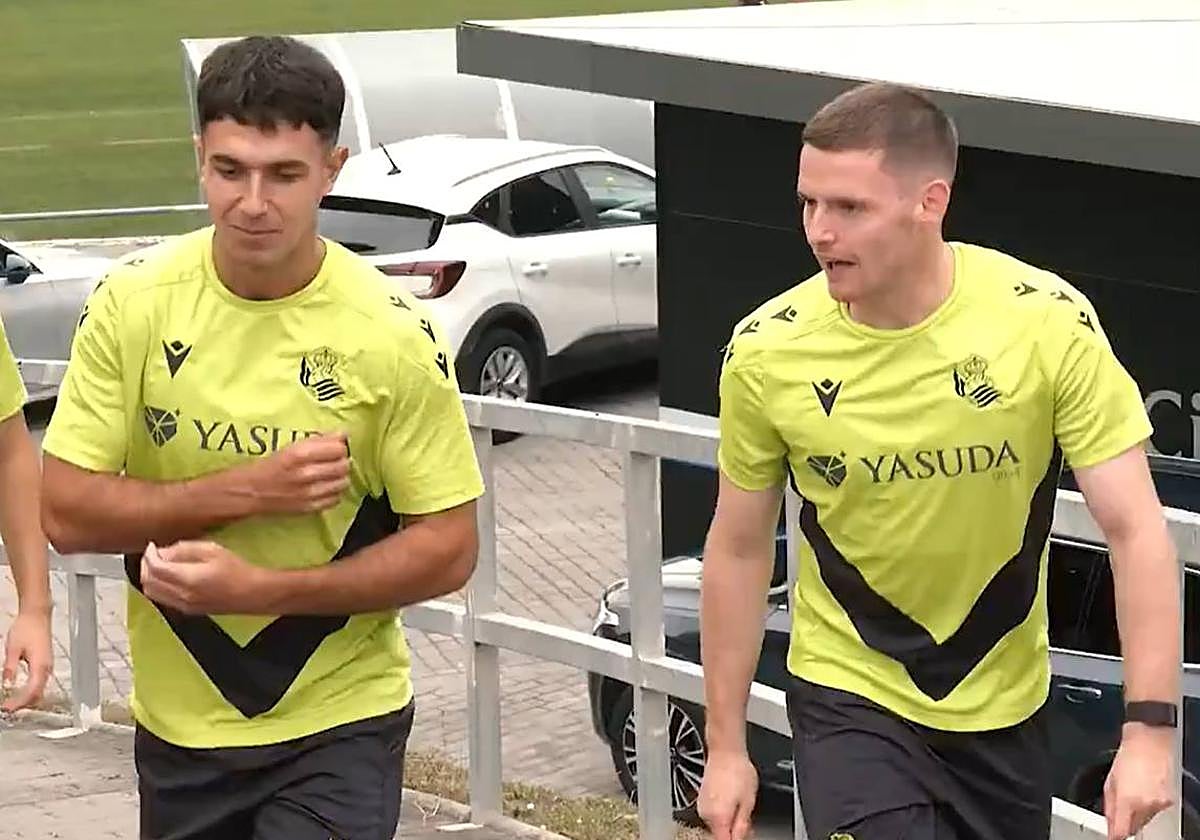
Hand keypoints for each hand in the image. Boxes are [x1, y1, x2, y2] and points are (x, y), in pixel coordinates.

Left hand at [3, 609, 52, 711]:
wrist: (37, 615)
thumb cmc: (26, 628)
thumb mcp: (12, 648)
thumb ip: (10, 668)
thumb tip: (7, 683)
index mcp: (40, 665)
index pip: (31, 691)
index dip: (19, 702)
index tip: (6, 708)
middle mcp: (47, 667)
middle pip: (38, 694)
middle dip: (23, 704)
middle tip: (7, 708)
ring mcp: (48, 666)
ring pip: (40, 689)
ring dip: (27, 699)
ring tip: (12, 702)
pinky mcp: (46, 663)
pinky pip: (40, 682)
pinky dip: (31, 691)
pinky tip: (20, 691)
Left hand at [141, 540, 266, 614]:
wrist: (252, 593)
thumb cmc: (236, 569)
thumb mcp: (212, 550)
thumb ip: (185, 549)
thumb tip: (163, 551)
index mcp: (187, 579)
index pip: (155, 568)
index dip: (149, 555)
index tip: (153, 545)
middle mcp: (181, 595)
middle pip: (148, 582)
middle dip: (146, 566)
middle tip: (154, 554)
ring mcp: (183, 606)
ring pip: (152, 593)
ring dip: (150, 578)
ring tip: (159, 565)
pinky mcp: (187, 610)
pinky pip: (162, 599)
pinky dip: (158, 587)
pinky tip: (170, 577)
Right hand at [240, 432, 350, 515]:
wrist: (250, 491)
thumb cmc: (270, 465)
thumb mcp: (291, 447)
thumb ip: (319, 440)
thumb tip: (343, 435)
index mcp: (300, 454)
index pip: (339, 448)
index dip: (340, 446)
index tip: (335, 447)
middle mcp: (306, 474)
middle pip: (343, 465)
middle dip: (341, 461)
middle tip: (334, 461)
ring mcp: (309, 493)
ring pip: (343, 482)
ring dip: (340, 477)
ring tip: (330, 474)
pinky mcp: (310, 508)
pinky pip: (335, 499)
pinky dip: (334, 492)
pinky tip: (325, 487)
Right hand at [698, 748, 758, 839]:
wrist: (725, 751)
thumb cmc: (737, 770)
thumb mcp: (748, 802)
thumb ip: (742, 825)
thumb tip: (739, 838)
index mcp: (717, 817)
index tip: (742, 835)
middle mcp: (705, 813)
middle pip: (719, 834)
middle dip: (733, 832)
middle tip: (746, 824)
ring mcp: (701, 806)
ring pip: (716, 825)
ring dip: (727, 823)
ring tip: (740, 808)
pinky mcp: (701, 799)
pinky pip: (712, 814)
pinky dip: (722, 813)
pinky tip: (731, 802)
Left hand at [1104, 723, 1175, 838]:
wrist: (1151, 742)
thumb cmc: (1129, 755)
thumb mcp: (1110, 780)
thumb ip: (1108, 805)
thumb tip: (1107, 821)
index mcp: (1126, 799)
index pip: (1120, 831)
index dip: (1114, 835)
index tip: (1110, 835)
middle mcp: (1144, 805)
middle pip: (1133, 826)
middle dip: (1125, 821)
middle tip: (1121, 807)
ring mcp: (1158, 804)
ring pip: (1144, 820)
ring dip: (1137, 813)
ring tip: (1133, 792)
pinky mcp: (1168, 801)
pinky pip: (1154, 811)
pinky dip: (1148, 806)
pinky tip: (1144, 791)